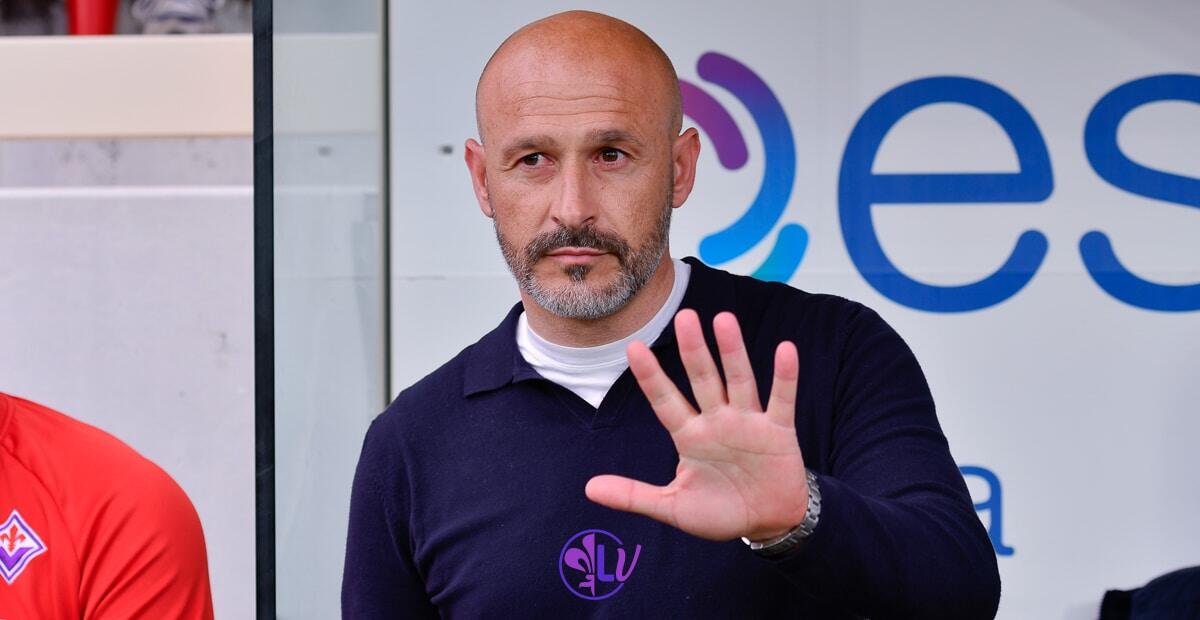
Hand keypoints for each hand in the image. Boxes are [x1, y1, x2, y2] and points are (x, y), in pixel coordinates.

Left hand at [585, 309, 809, 541]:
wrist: (768, 522)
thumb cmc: (721, 511)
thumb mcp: (673, 507)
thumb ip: (633, 496)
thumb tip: (589, 488)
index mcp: (689, 436)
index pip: (665, 401)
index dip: (651, 376)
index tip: (633, 347)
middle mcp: (717, 421)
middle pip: (702, 379)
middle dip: (692, 349)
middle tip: (684, 314)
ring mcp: (748, 422)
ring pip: (738, 380)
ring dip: (733, 352)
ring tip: (724, 319)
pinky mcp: (778, 431)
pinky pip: (781, 399)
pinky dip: (785, 376)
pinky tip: (785, 349)